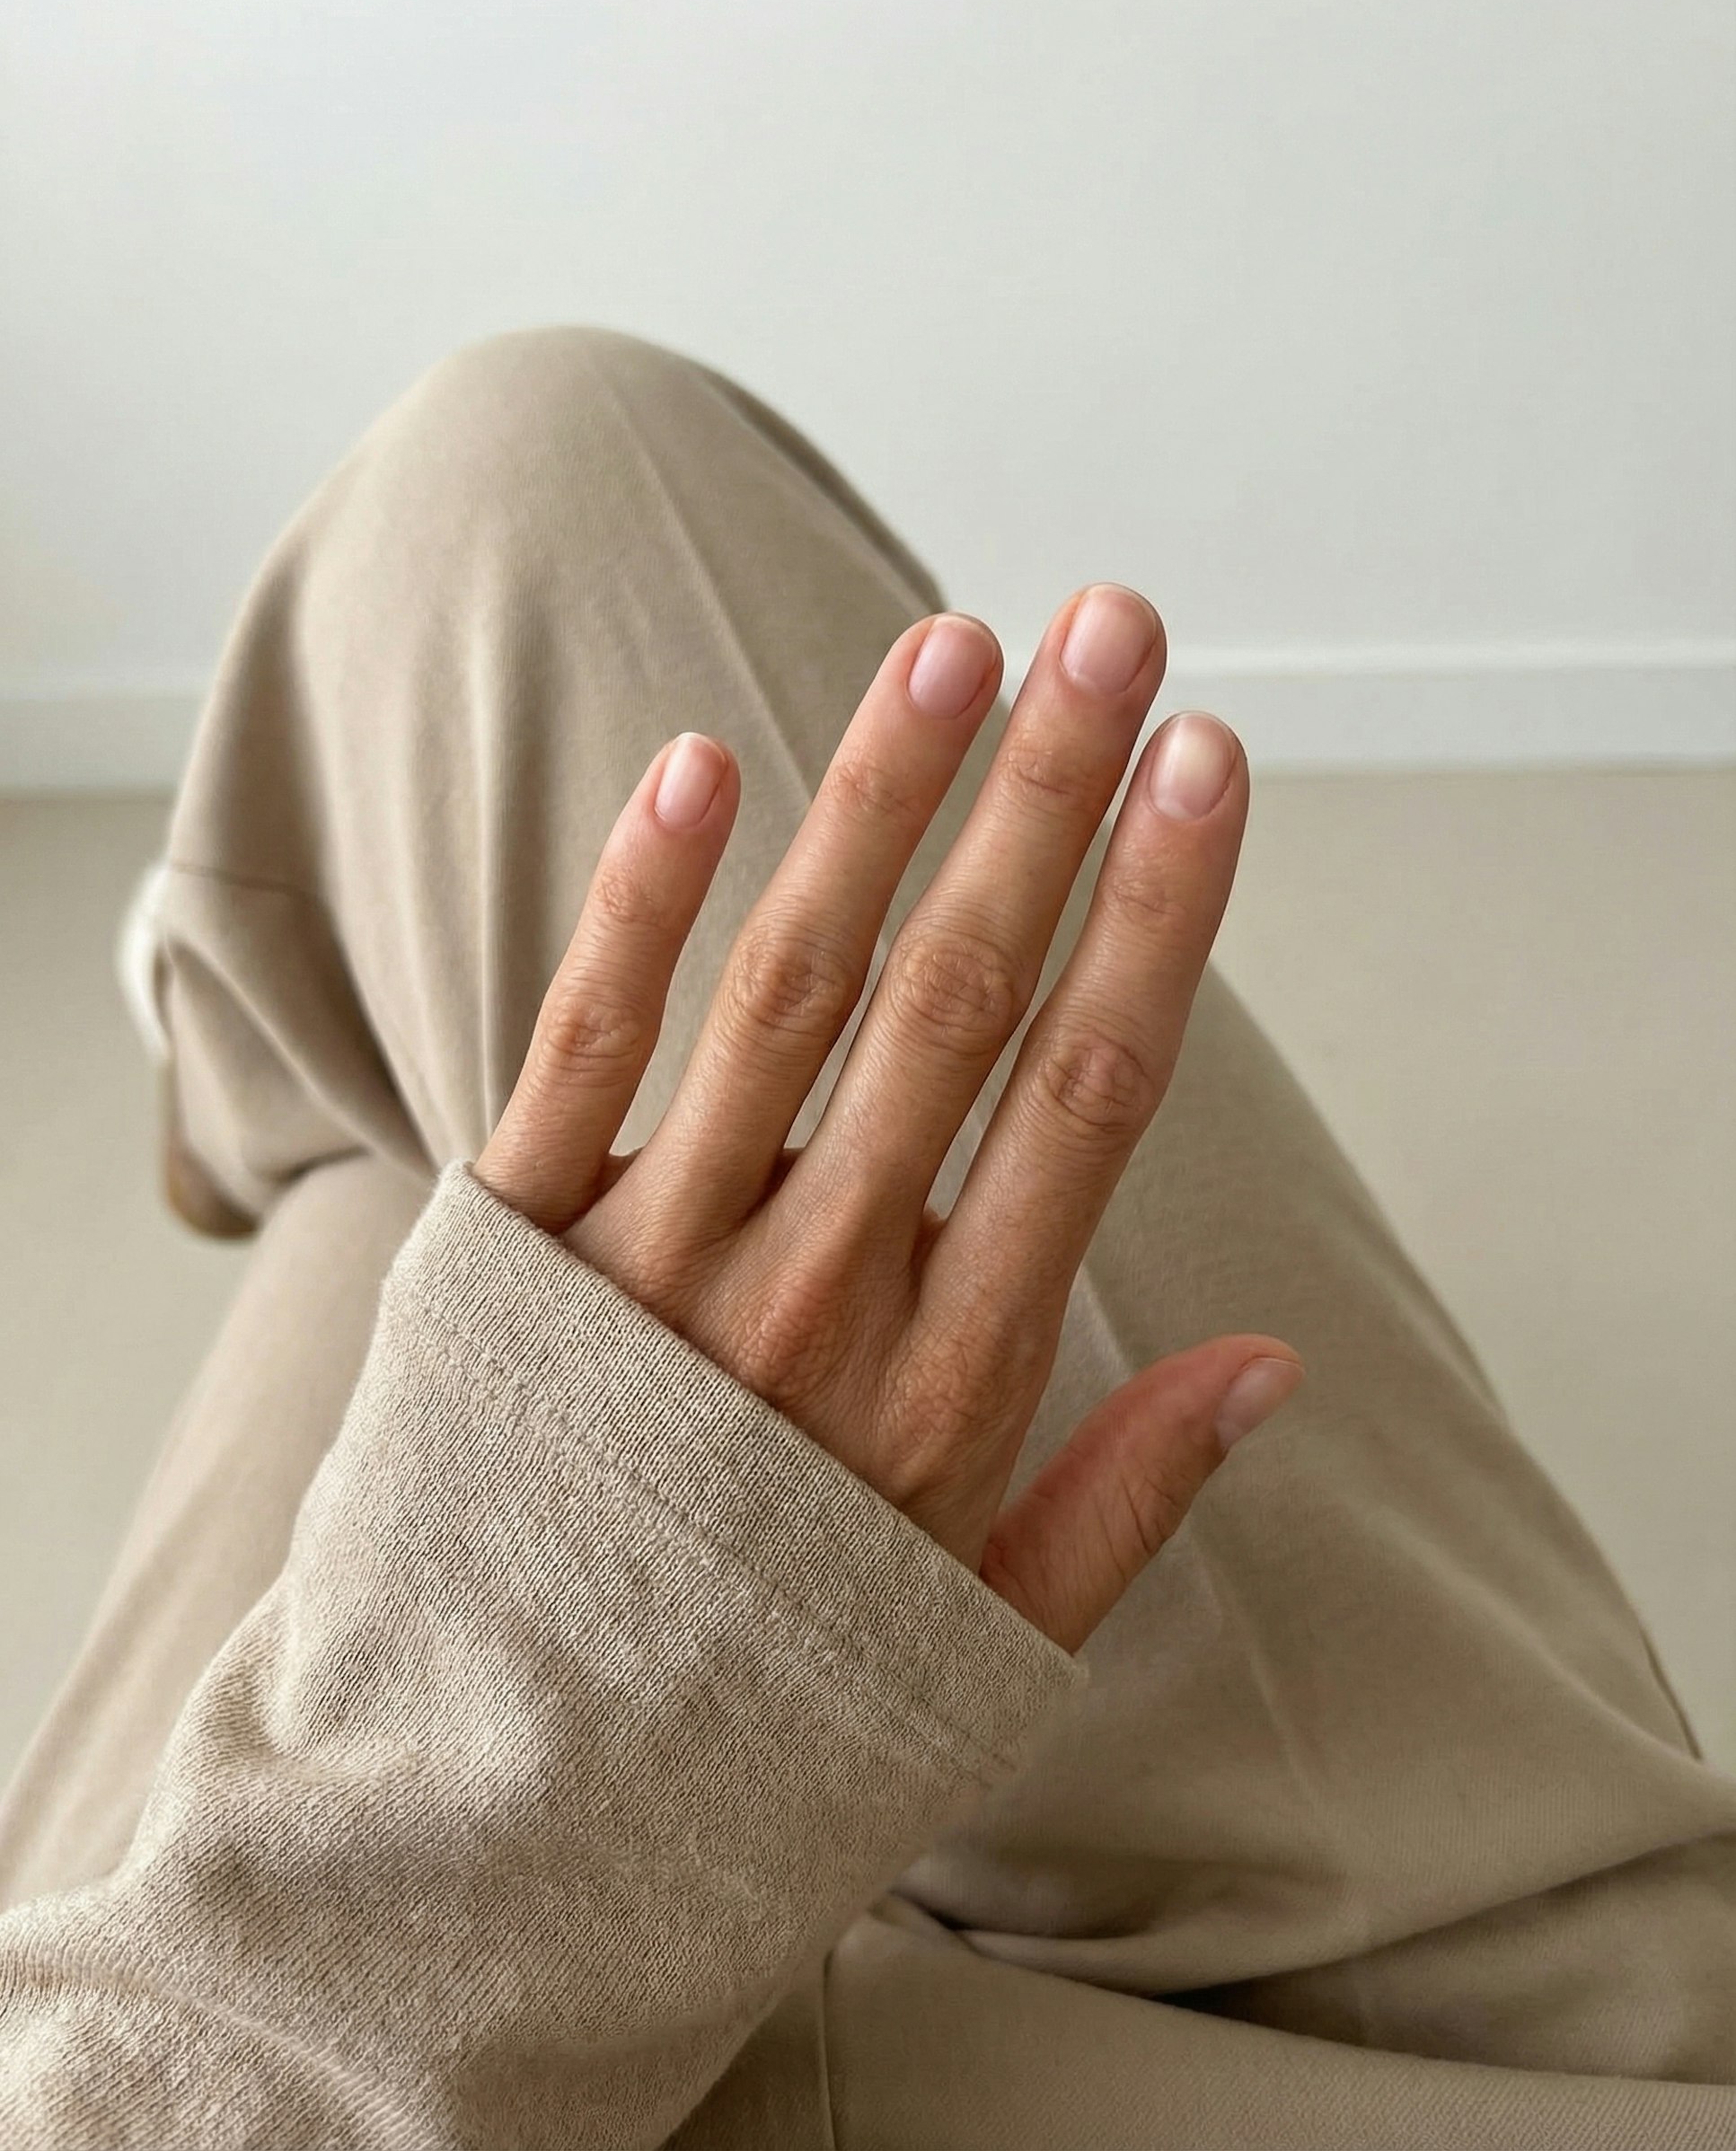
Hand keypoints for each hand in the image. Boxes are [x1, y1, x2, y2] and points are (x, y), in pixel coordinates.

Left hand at [474, 584, 1303, 1652]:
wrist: (495, 1804)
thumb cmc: (759, 1703)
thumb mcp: (975, 1639)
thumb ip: (1127, 1494)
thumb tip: (1273, 1362)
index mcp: (950, 1385)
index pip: (1086, 1097)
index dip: (1158, 916)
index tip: (1211, 767)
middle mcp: (816, 1299)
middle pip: (959, 1001)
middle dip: (1051, 801)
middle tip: (1119, 632)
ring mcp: (658, 1263)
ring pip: (791, 990)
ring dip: (879, 802)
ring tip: (957, 648)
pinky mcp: (513, 1247)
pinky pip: (582, 1044)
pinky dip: (642, 901)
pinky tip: (705, 764)